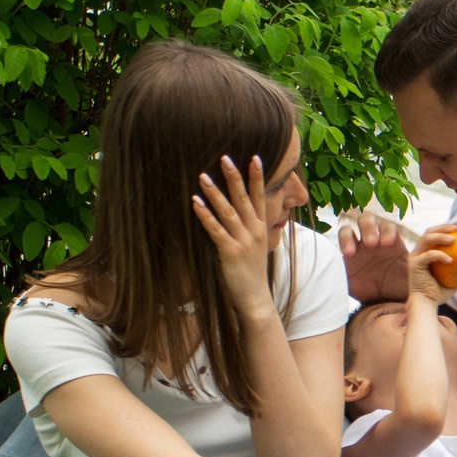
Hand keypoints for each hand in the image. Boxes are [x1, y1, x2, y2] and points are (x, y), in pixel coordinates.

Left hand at [192, 156, 277, 319]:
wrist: (255, 299)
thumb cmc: (252, 274)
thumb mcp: (256, 248)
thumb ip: (250, 231)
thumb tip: (241, 217)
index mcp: (261, 229)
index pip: (261, 197)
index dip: (258, 177)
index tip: (256, 157)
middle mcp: (255, 231)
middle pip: (244, 198)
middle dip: (235, 177)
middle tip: (225, 157)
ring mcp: (243, 241)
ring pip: (228, 211)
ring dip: (215, 193)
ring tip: (203, 176)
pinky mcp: (230, 252)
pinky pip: (216, 230)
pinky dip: (205, 215)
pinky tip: (195, 202)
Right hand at [337, 209, 412, 302]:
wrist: (379, 300)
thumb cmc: (398, 288)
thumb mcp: (415, 279)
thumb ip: (431, 274)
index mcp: (392, 244)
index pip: (391, 229)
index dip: (390, 232)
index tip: (388, 244)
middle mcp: (375, 240)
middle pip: (374, 221)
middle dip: (374, 228)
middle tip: (377, 243)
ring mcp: (359, 244)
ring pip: (357, 224)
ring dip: (361, 231)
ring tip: (366, 245)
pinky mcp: (346, 253)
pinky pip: (343, 239)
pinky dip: (345, 241)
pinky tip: (349, 253)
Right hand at [407, 230, 456, 301]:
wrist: (425, 304)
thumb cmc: (437, 295)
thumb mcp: (452, 284)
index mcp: (424, 254)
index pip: (433, 236)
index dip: (444, 229)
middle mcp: (417, 253)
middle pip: (428, 232)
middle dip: (443, 227)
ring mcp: (414, 258)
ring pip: (426, 239)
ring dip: (441, 236)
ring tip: (454, 239)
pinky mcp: (414, 264)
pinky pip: (429, 255)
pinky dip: (440, 255)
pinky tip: (451, 260)